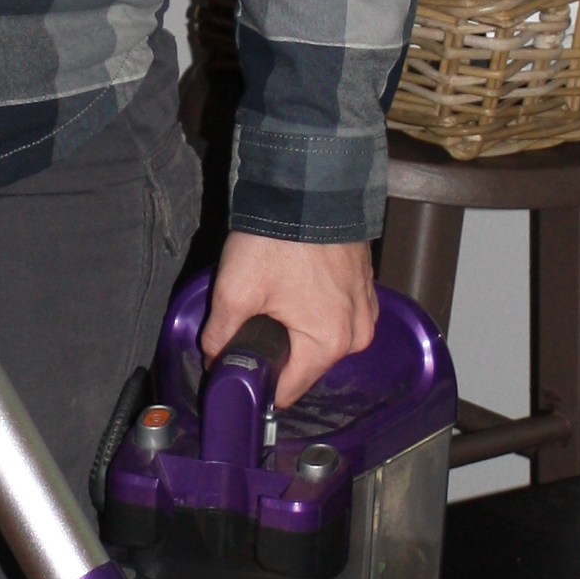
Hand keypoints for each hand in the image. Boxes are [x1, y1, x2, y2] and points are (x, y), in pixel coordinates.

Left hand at [200, 233, 375, 408]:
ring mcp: (365, 309)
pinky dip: (318, 308)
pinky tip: (296, 287)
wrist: (309, 187)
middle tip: (253, 318)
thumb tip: (214, 360)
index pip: (288, 390)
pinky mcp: (365, 287)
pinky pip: (341, 316)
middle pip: (307, 366)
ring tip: (276, 298)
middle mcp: (356, 334)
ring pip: (324, 341)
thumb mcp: (234, 292)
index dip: (259, 385)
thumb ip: (219, 337)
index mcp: (329, 343)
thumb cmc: (278, 240)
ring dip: (299, 329)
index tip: (239, 368)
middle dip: (279, 351)